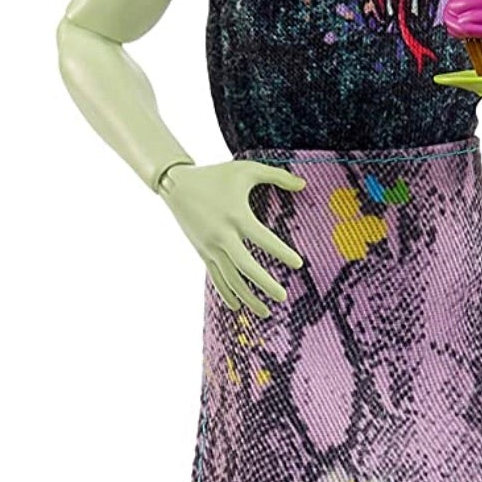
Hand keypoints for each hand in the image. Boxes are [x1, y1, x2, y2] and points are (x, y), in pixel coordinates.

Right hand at [159, 160, 304, 315]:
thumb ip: (277, 175)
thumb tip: (305, 184)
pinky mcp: (202, 253)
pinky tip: (237, 307)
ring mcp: (210, 247)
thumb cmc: (216, 175)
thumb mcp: (247, 169)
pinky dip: (227, 294)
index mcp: (236, 215)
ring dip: (248, 297)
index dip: (281, 252)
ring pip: (230, 278)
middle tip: (283, 296)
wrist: (176, 185)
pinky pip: (216, 278)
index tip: (299, 264)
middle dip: (264, 283)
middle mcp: (222, 235)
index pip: (262, 238)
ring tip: (266, 312)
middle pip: (245, 266)